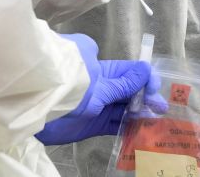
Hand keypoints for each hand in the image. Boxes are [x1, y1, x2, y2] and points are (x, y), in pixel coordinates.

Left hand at [36, 34, 167, 144]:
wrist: (39, 110)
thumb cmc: (71, 87)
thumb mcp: (99, 84)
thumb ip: (123, 82)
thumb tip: (146, 70)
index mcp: (105, 69)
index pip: (133, 71)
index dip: (146, 79)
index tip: (153, 89)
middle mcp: (106, 87)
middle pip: (132, 92)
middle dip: (147, 98)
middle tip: (160, 108)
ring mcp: (101, 106)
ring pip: (126, 109)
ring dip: (141, 114)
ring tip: (155, 120)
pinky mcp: (96, 124)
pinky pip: (116, 125)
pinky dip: (129, 128)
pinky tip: (142, 131)